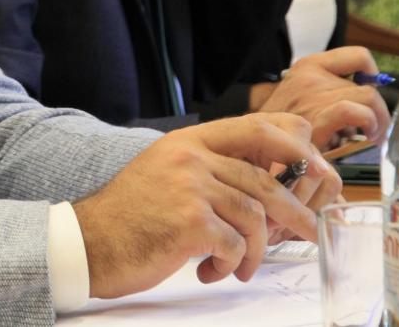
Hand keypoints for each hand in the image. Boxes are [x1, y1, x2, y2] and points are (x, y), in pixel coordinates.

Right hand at [73, 113, 331, 299]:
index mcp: (187, 142)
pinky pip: (235, 245)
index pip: (256, 128)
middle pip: (265, 181)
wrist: (88, 242)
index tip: (310, 168)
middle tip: (305, 231)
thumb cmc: (129, 215)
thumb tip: (266, 184)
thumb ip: (208, 168)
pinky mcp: (189, 223)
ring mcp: (189, 189)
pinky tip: (209, 270)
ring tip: (239, 266)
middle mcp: (189, 158)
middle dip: (294, 212)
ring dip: (254, 250)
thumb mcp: (166, 172)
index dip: (292, 147)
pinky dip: (230, 265)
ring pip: (255, 218)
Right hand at [256, 46, 390, 148]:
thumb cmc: (283, 125)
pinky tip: (364, 136)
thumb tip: (371, 95)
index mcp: (309, 66)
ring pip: (368, 97)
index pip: (358, 57)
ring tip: (369, 134)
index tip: (369, 94)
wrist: (255, 141)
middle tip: (372, 128)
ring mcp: (312, 97)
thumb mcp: (303, 94)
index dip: (372, 76)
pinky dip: (368, 123)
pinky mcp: (316, 120)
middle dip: (377, 110)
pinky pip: (352, 111)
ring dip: (377, 120)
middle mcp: (310, 77)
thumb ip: (330, 88)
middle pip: (366, 86)